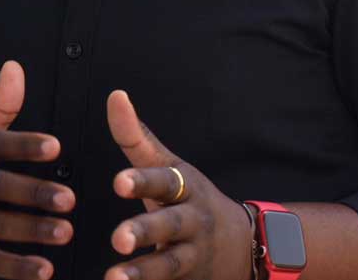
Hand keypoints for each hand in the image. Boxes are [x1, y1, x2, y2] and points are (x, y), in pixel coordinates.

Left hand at [105, 90, 252, 279]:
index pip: (164, 182)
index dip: (142, 182)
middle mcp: (193, 222)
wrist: (243, 246)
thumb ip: (137, 138)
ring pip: (170, 264)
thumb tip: (114, 96)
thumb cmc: (191, 199)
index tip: (118, 182)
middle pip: (170, 225)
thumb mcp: (170, 167)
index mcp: (185, 188)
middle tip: (118, 238)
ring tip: (113, 279)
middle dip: (145, 231)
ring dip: (143, 273)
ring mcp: (194, 256)